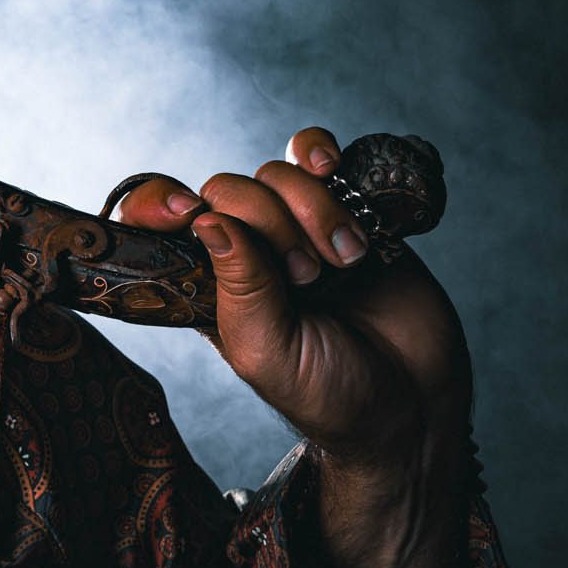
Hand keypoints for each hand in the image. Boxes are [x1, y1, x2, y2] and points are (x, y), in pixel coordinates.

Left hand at [114, 129, 472, 567]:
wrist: (412, 412)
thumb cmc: (327, 397)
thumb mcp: (266, 351)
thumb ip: (235, 285)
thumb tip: (202, 214)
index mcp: (202, 283)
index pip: (159, 220)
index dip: (154, 203)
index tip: (158, 208)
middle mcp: (241, 253)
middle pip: (229, 189)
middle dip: (271, 223)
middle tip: (313, 273)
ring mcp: (294, 232)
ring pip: (277, 172)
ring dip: (312, 207)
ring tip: (344, 260)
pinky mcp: (347, 217)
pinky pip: (318, 157)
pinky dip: (323, 156)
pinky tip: (333, 170)